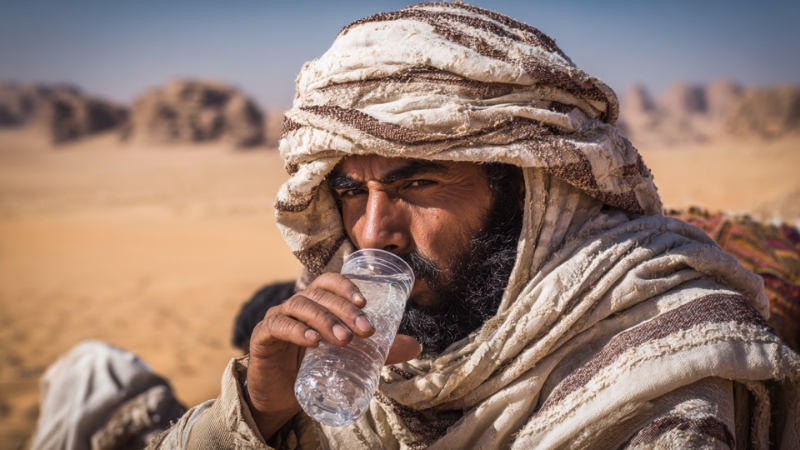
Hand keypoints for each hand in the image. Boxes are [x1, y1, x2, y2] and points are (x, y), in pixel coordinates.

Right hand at [245, 273, 420, 438]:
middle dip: (344, 310)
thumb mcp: (351, 358)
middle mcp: (296, 305)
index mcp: (316, 303)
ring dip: (324, 320)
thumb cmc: (316, 368)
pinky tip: (312, 340)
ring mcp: (277, 318)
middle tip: (364, 331)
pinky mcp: (262, 337)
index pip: (329, 282)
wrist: (282, 397)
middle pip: (319, 295)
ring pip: (300, 306)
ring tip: (343, 340)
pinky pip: (277, 326)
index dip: (346, 286)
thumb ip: (379, 351)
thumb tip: (416, 346)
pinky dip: (295, 330)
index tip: (365, 303)